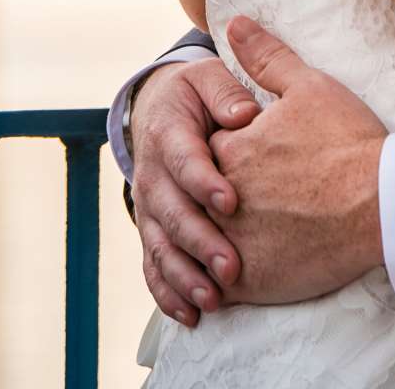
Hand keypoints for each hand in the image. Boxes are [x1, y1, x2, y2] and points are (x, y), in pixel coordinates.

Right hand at [130, 58, 259, 327]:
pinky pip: (153, 266)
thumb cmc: (198, 94)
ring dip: (185, 277)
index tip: (231, 202)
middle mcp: (152, 175)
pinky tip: (191, 316)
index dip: (204, 182)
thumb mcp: (209, 77)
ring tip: (213, 301)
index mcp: (167, 133)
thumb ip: (225, 92)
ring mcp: (148, 208)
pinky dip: (168, 293)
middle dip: (200, 242)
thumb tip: (246, 114)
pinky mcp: (151, 231)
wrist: (160, 109)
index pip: (184, 160)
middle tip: (230, 267)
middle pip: (171, 214)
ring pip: (160, 248)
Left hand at [208, 16, 387, 304]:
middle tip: (229, 204)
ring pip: (199, 247)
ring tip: (226, 244)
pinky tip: (232, 277)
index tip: (236, 157)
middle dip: (205, 201)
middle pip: (195, 200)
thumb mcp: (308, 85)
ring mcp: (232, 243)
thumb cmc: (348, 141)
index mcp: (230, 149)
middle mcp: (222, 197)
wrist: (381, 202)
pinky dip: (216, 283)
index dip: (216, 152)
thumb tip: (234, 24)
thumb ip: (265, 57)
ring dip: (205, 246)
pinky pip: (216, 287)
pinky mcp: (250, 281)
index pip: (200, 150)